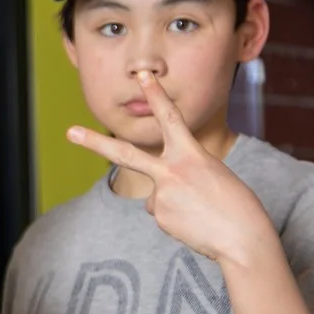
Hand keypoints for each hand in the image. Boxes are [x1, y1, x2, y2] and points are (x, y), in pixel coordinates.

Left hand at [64, 70, 270, 270]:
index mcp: (191, 154)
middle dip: (94, 142)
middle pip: (125, 153)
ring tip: (201, 212)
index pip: (170, 117)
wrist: (243, 238)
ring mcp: (161, 195)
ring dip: (175, 203)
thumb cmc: (236, 205)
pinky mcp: (159, 217)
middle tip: (70, 132)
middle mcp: (171, 171)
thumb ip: (179, 177)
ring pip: (157, 195)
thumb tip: (154, 198)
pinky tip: (194, 223)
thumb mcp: (211, 176)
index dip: (155, 94)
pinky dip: (177, 219)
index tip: (143, 75)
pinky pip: (163, 214)